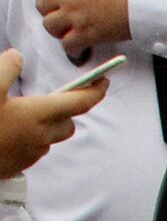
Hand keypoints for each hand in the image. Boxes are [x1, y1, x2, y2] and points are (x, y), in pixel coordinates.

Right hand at [0, 49, 106, 176]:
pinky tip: (10, 127)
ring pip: (52, 136)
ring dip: (47, 123)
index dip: (94, 91)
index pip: (78, 103)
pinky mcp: (20, 164)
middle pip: (68, 123)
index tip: (103, 81)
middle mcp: (41, 136)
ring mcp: (32, 153)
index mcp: (37, 115)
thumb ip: (4, 69)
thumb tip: (16, 57)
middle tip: (54, 97)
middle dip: (68, 109)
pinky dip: (32, 135)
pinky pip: (36, 147)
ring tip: (23, 111)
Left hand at [35, 0, 130, 59]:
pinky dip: (73, 51)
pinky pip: (68, 45)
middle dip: (52, 13)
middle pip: (43, 6)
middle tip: (64, 21)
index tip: (63, 5)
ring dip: (59, 32)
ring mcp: (74, 14)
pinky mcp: (85, 33)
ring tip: (72, 36)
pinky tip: (82, 51)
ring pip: (50, 26)